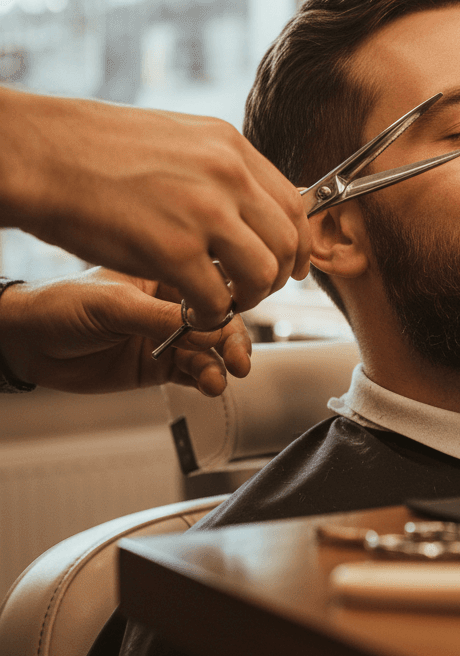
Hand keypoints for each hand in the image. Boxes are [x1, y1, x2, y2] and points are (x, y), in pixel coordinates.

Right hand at [0, 88, 310, 326]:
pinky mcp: (172, 250)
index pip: (293, 205)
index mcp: (231, 148)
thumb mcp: (179, 139)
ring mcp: (203, 213)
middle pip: (286, 242)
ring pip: (262, 273)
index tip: (288, 265)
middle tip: (253, 290)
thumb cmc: (93, 147)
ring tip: (223, 301)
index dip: (297, 244)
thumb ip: (220, 170)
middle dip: (277, 277)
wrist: (39, 151)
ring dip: (249, 298)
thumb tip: (250, 202)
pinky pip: (216, 299)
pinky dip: (211, 315)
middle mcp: (227, 176)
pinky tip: (192, 311)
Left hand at [0, 269, 251, 395]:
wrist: (26, 344)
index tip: (237, 320)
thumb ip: (164, 319)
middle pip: (221, 320)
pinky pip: (195, 371)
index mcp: (166, 272)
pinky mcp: (162, 364)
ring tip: (217, 378)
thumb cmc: (60, 305)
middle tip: (238, 359)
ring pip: (212, 349)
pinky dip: (206, 378)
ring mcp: (170, 335)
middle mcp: (174, 302)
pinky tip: (209, 383)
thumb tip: (212, 329)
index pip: (212, 283)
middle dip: (233, 340)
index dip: (231, 301)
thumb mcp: (115, 305)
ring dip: (220, 363)